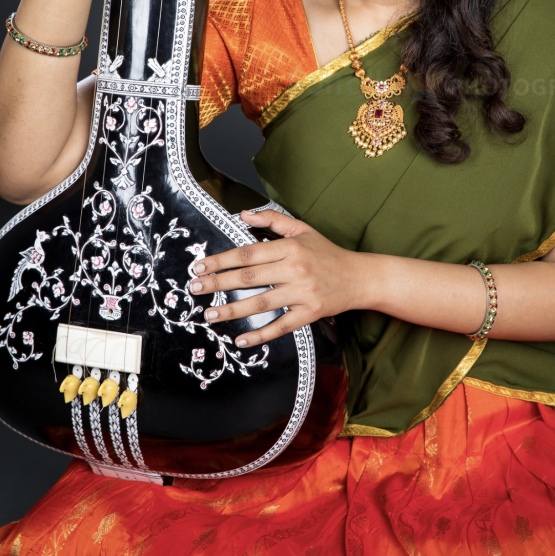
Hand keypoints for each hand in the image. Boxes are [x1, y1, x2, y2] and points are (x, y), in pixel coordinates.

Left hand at [189, 208, 366, 346]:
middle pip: (249, 277)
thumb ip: (271, 220)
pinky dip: (261, 335)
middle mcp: (295, 269)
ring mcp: (302, 293)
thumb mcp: (302, 229)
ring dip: (232, 311)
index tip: (200, 265)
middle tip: (195, 288)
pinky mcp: (310, 314)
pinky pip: (281, 326)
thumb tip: (242, 215)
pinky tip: (242, 340)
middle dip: (218, 284)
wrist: (359, 277)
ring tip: (210, 314)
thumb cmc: (327, 252)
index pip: (248, 253)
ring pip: (261, 303)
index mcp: (291, 247)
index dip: (222, 260)